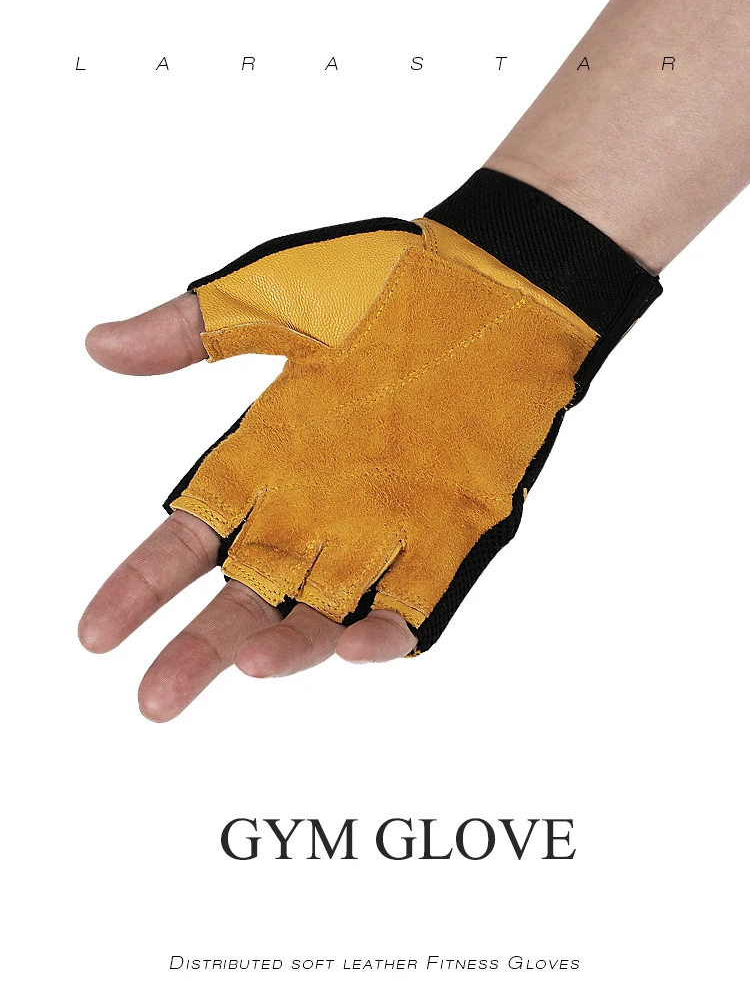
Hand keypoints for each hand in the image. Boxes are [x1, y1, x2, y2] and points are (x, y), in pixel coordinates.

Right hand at [78, 292, 417, 721]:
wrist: (504, 283)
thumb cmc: (392, 280)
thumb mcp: (282, 294)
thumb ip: (193, 329)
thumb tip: (98, 345)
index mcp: (263, 458)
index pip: (187, 539)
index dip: (141, 587)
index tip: (95, 635)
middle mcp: (312, 507)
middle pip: (243, 597)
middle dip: (197, 649)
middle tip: (153, 702)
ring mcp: (379, 528)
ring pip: (319, 615)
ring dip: (286, 649)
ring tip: (247, 667)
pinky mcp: (445, 537)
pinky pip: (410, 606)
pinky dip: (383, 632)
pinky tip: (355, 647)